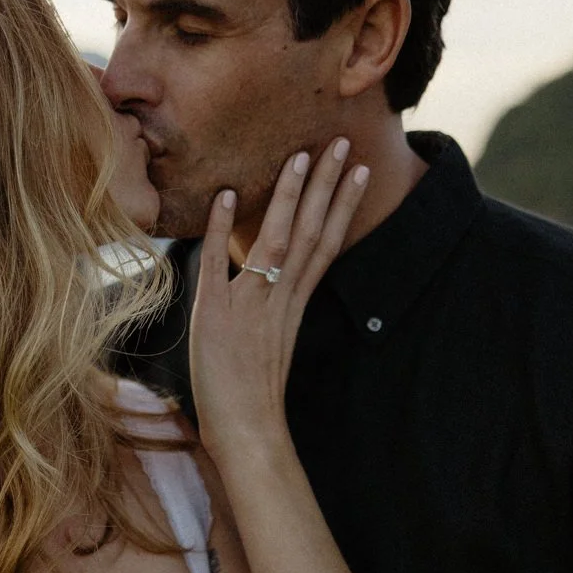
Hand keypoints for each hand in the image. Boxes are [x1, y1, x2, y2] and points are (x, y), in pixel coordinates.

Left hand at [189, 142, 369, 460]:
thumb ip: (275, 309)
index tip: (357, 170)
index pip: (325, 243)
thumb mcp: (273, 343)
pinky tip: (222, 195)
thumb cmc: (255, 396)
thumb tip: (271, 284)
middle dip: (327, 184)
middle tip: (341, 140)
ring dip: (287, 197)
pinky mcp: (215, 316)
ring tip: (301, 156)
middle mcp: (279, 298)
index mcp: (295, 304)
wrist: (246, 431)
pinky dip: (219, 230)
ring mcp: (249, 305)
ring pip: (275, 240)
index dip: (341, 205)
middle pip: (308, 232)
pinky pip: (216, 265)